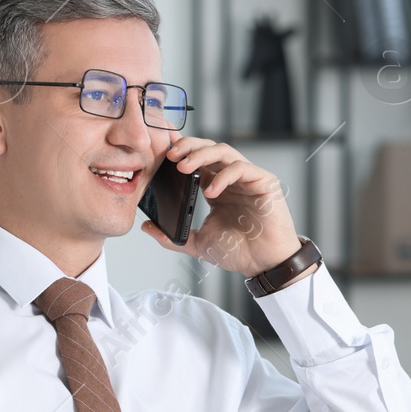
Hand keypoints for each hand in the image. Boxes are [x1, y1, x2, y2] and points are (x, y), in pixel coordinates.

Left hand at [140, 136, 304, 277]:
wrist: (263, 264)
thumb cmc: (238, 251)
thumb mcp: (197, 244)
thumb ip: (172, 237)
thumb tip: (146, 227)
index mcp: (215, 187)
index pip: (196, 160)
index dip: (180, 151)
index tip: (160, 151)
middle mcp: (231, 179)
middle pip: (208, 148)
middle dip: (188, 147)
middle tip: (169, 155)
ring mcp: (248, 178)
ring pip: (224, 151)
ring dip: (201, 155)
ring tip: (183, 166)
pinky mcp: (264, 182)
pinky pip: (242, 168)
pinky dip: (223, 176)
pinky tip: (211, 191)